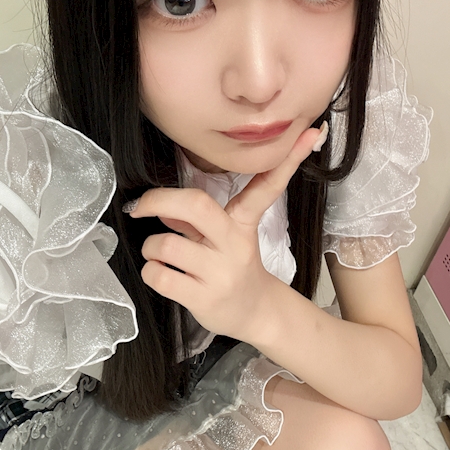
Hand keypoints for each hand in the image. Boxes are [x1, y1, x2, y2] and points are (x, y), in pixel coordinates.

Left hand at [126, 125, 323, 342]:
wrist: (256, 314)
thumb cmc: (234, 269)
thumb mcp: (226, 237)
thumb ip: (197, 218)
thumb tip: (160, 205)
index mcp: (243, 224)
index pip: (265, 188)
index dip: (287, 162)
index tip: (309, 135)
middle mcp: (233, 245)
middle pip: (195, 205)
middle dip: (158, 199)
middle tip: (141, 206)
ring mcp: (219, 273)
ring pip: (166, 245)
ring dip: (150, 246)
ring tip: (157, 253)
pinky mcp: (203, 298)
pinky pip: (160, 276)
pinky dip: (150, 272)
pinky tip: (160, 273)